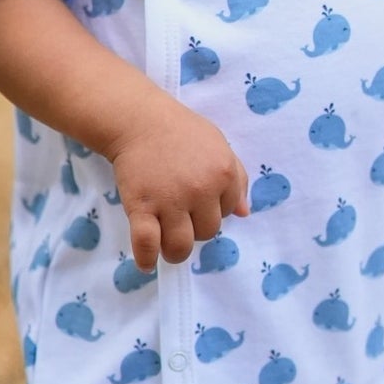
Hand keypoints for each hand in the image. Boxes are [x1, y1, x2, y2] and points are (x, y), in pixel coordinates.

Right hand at [105, 97, 249, 269]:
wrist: (140, 120)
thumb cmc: (181, 131)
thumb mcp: (219, 146)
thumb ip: (236, 179)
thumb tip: (244, 213)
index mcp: (223, 174)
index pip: (227, 213)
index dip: (212, 210)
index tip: (198, 202)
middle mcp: (200, 190)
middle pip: (206, 232)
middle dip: (195, 228)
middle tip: (180, 216)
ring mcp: (170, 200)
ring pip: (181, 246)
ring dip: (175, 251)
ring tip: (166, 244)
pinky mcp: (141, 206)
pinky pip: (147, 243)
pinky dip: (147, 259)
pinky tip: (147, 263)